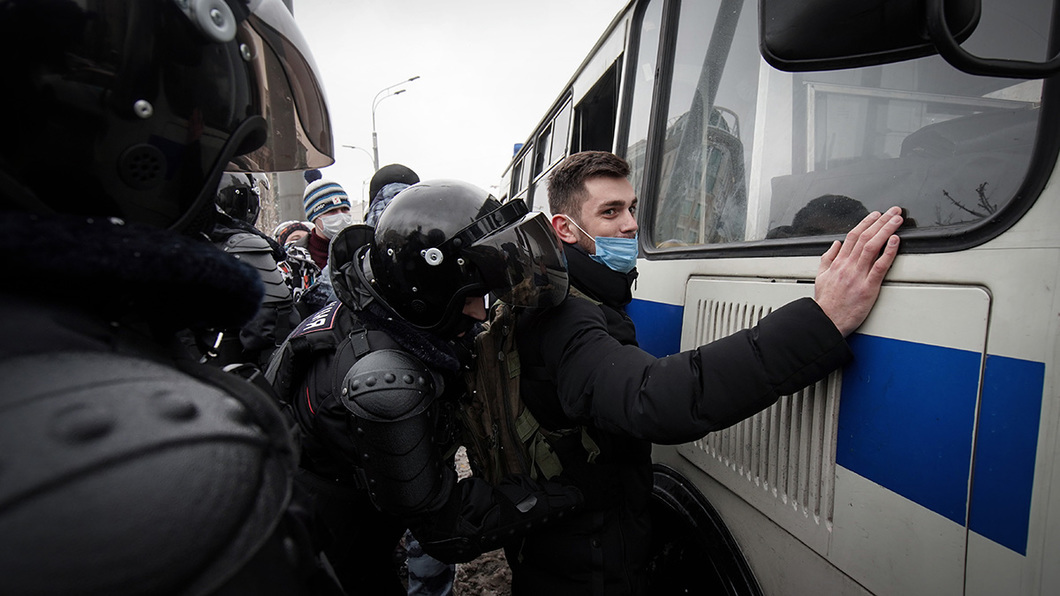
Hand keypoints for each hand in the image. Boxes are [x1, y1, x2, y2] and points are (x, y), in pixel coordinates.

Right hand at [814, 206, 902, 335]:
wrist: (826, 321)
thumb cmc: (825, 303)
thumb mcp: (820, 277)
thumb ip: (828, 258)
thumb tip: (835, 245)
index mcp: (838, 263)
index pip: (853, 236)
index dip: (866, 222)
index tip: (876, 214)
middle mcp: (848, 266)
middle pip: (865, 236)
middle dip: (881, 221)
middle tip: (893, 211)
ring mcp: (858, 276)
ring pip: (872, 246)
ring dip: (886, 230)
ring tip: (897, 220)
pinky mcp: (868, 288)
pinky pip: (879, 266)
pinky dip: (888, 252)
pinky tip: (895, 241)